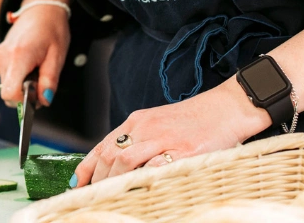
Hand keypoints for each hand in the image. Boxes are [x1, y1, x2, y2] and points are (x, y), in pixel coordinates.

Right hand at [0, 0, 70, 107]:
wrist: (41, 9)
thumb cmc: (51, 29)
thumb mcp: (57, 57)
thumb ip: (49, 82)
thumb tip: (44, 102)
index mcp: (18, 56)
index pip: (9, 94)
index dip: (24, 102)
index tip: (38, 96)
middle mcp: (3, 57)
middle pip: (8, 92)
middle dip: (25, 93)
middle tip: (41, 78)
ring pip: (7, 86)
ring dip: (22, 84)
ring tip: (36, 67)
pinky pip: (6, 77)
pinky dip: (18, 77)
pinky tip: (29, 64)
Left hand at [73, 79, 269, 187]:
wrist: (226, 107)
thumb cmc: (193, 120)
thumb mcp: (158, 124)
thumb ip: (138, 140)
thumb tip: (116, 163)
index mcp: (137, 121)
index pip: (103, 144)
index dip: (87, 166)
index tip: (77, 182)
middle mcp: (145, 128)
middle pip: (110, 154)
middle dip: (98, 178)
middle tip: (93, 194)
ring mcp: (164, 139)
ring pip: (125, 159)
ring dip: (113, 180)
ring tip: (110, 195)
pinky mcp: (185, 150)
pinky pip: (157, 166)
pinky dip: (143, 179)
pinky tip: (138, 191)